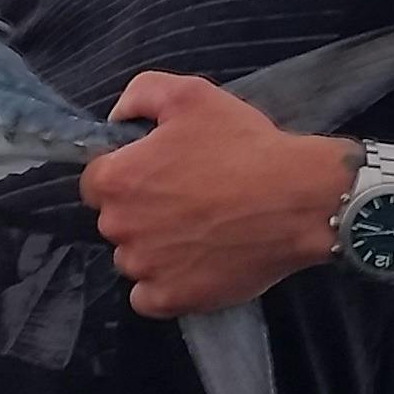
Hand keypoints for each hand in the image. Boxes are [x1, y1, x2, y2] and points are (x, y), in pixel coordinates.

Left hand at [80, 72, 357, 317]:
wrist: (297, 200)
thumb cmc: (243, 146)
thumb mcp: (191, 95)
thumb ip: (141, 94)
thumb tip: (117, 115)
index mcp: (116, 180)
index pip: (95, 181)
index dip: (126, 173)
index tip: (158, 173)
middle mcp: (119, 227)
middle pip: (114, 221)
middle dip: (140, 210)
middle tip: (186, 198)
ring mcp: (145, 268)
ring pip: (132, 259)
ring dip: (152, 248)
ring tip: (196, 232)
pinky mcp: (172, 299)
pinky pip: (147, 297)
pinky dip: (162, 285)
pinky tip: (190, 266)